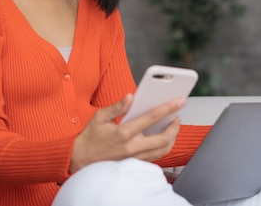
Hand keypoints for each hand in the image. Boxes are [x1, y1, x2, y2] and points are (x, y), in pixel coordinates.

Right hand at [69, 94, 184, 173]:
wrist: (81, 160)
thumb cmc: (90, 137)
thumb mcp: (99, 117)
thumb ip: (117, 107)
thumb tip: (130, 96)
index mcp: (123, 132)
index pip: (151, 118)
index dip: (168, 108)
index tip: (179, 101)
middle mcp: (132, 147)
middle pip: (163, 138)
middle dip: (175, 126)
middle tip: (178, 116)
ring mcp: (134, 157)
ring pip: (163, 150)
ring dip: (172, 137)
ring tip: (173, 126)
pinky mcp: (135, 163)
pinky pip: (156, 156)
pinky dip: (164, 147)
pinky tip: (164, 137)